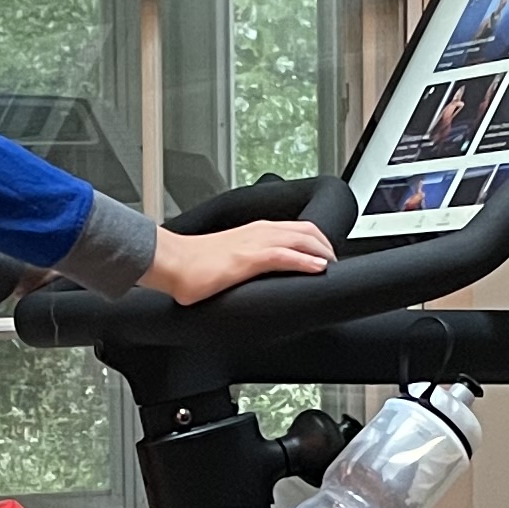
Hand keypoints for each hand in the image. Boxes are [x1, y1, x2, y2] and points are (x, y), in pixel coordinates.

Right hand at [142, 217, 333, 303]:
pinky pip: (285, 256)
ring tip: (333, 267)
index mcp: (256, 230)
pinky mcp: (248, 259)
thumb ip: (249, 262)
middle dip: (327, 247)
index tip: (328, 258)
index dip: (318, 242)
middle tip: (336, 266)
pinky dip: (305, 262)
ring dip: (322, 253)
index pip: (299, 229)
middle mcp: (259, 231)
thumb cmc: (194, 264)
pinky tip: (317, 269)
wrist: (172, 263)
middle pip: (307, 231)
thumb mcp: (231, 258)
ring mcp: (255, 243)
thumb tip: (258, 278)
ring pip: (301, 240)